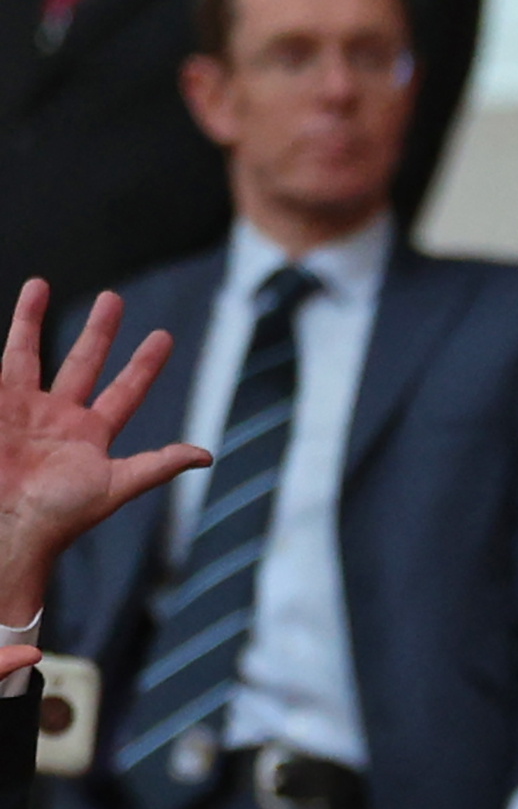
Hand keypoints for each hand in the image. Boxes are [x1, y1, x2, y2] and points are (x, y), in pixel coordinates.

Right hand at [0, 280, 206, 617]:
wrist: (7, 525)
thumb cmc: (62, 513)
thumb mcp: (117, 486)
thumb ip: (157, 466)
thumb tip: (207, 455)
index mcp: (92, 434)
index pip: (126, 389)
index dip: (144, 364)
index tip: (162, 336)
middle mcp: (59, 417)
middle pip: (83, 362)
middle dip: (99, 331)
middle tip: (113, 298)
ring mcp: (21, 410)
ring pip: (27, 354)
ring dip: (32, 320)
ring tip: (39, 283)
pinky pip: (0, 367)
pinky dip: (9, 341)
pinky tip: (13, 316)